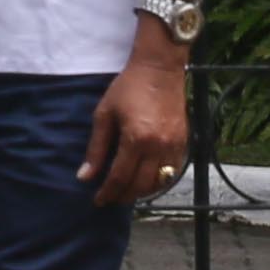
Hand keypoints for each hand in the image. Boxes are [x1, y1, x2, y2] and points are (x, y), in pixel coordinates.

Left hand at [75, 22, 190, 208]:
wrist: (159, 69)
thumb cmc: (127, 88)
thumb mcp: (105, 114)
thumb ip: (96, 148)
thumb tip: (84, 177)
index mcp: (136, 140)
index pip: (120, 177)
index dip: (107, 192)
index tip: (97, 200)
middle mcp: (158, 148)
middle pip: (140, 185)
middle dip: (123, 196)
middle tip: (110, 198)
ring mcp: (174, 147)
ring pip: (158, 183)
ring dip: (141, 192)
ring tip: (126, 192)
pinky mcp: (184, 143)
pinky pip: (172, 173)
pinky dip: (158, 181)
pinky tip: (146, 180)